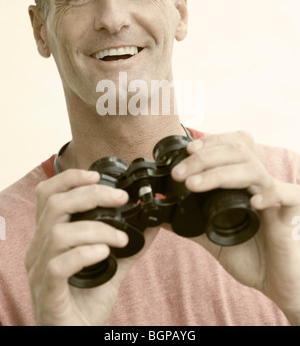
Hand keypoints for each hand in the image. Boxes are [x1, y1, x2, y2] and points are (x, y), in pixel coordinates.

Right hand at [25, 169, 157, 325]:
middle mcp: (39, 248)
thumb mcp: (112, 266)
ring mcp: (40, 269)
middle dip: (91, 194)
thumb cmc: (85, 300)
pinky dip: (85, 253)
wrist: (76, 336)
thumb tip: (153, 224)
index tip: (98, 175)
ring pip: (59, 232)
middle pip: (55, 204)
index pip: (47, 194)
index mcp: (49, 236)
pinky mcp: (47, 291)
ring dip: (97, 229)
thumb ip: (129, 244)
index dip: (69, 178)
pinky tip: (106, 254)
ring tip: (121, 238)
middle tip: (121, 199)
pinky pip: (58, 264)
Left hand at [171, 131, 299, 324]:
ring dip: (220, 173)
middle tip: (180, 173)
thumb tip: (163, 211)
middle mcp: (259, 183)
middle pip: (237, 151)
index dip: (211, 142)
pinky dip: (269, 195)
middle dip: (204, 157)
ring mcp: (275, 196)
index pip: (231, 145)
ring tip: (194, 185)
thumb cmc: (250, 254)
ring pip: (253, 169)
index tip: (187, 151)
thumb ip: (189, 222)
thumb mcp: (212, 235)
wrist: (275, 282)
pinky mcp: (292, 213)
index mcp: (243, 181)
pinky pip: (286, 195)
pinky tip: (253, 203)